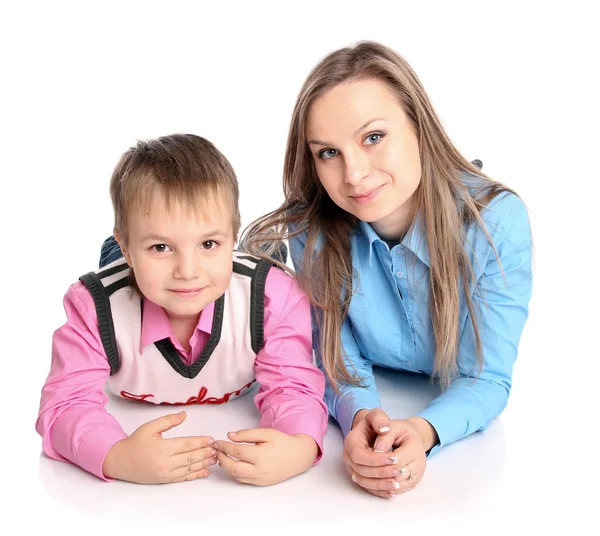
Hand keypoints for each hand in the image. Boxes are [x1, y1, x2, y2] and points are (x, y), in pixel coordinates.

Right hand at [102, 410, 216, 483]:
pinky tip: (205, 472)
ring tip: (215, 458)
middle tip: (217, 448)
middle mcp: (165, 463)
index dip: (200, 442)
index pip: (186, 444)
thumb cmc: (135, 443)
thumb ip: (168, 420)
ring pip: (189, 468)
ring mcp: (165, 473)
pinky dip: (195, 475)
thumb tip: (184, 414)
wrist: (120, 462)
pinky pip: (183, 478)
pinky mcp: (165, 480)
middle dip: (206, 452)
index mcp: (162, 448)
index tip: (211, 439)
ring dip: (204, 463)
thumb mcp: (150, 427)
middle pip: (191, 457)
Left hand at [214, 428, 317, 485]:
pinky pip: (243, 480)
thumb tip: (230, 435)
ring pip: (236, 476)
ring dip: (226, 467)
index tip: (217, 442)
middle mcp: (259, 470)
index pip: (236, 452)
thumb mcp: (266, 433)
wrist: (299, 456)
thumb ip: (247, 434)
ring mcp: (260, 479)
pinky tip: (233, 464)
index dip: (224, 446)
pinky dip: (235, 472)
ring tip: (222, 457)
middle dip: (221, 459)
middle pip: (232, 467)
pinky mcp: (261, 483)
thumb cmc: (283, 442)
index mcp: (260, 455)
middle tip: (216, 451)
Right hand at [345, 409, 430, 497]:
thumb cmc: (374, 423)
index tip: (393, 459)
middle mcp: (348, 456)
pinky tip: (392, 490)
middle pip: (361, 470)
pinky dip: (379, 490)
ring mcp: (352, 467)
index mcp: (351, 441)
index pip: (359, 455)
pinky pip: (367, 487)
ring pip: (363, 481)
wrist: (371, 431)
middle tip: (399, 471)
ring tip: (397, 484)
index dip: (375, 460)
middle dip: (380, 472)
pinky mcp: (359, 475)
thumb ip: (380, 419)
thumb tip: (384, 429)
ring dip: (380, 485)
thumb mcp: (377, 415)